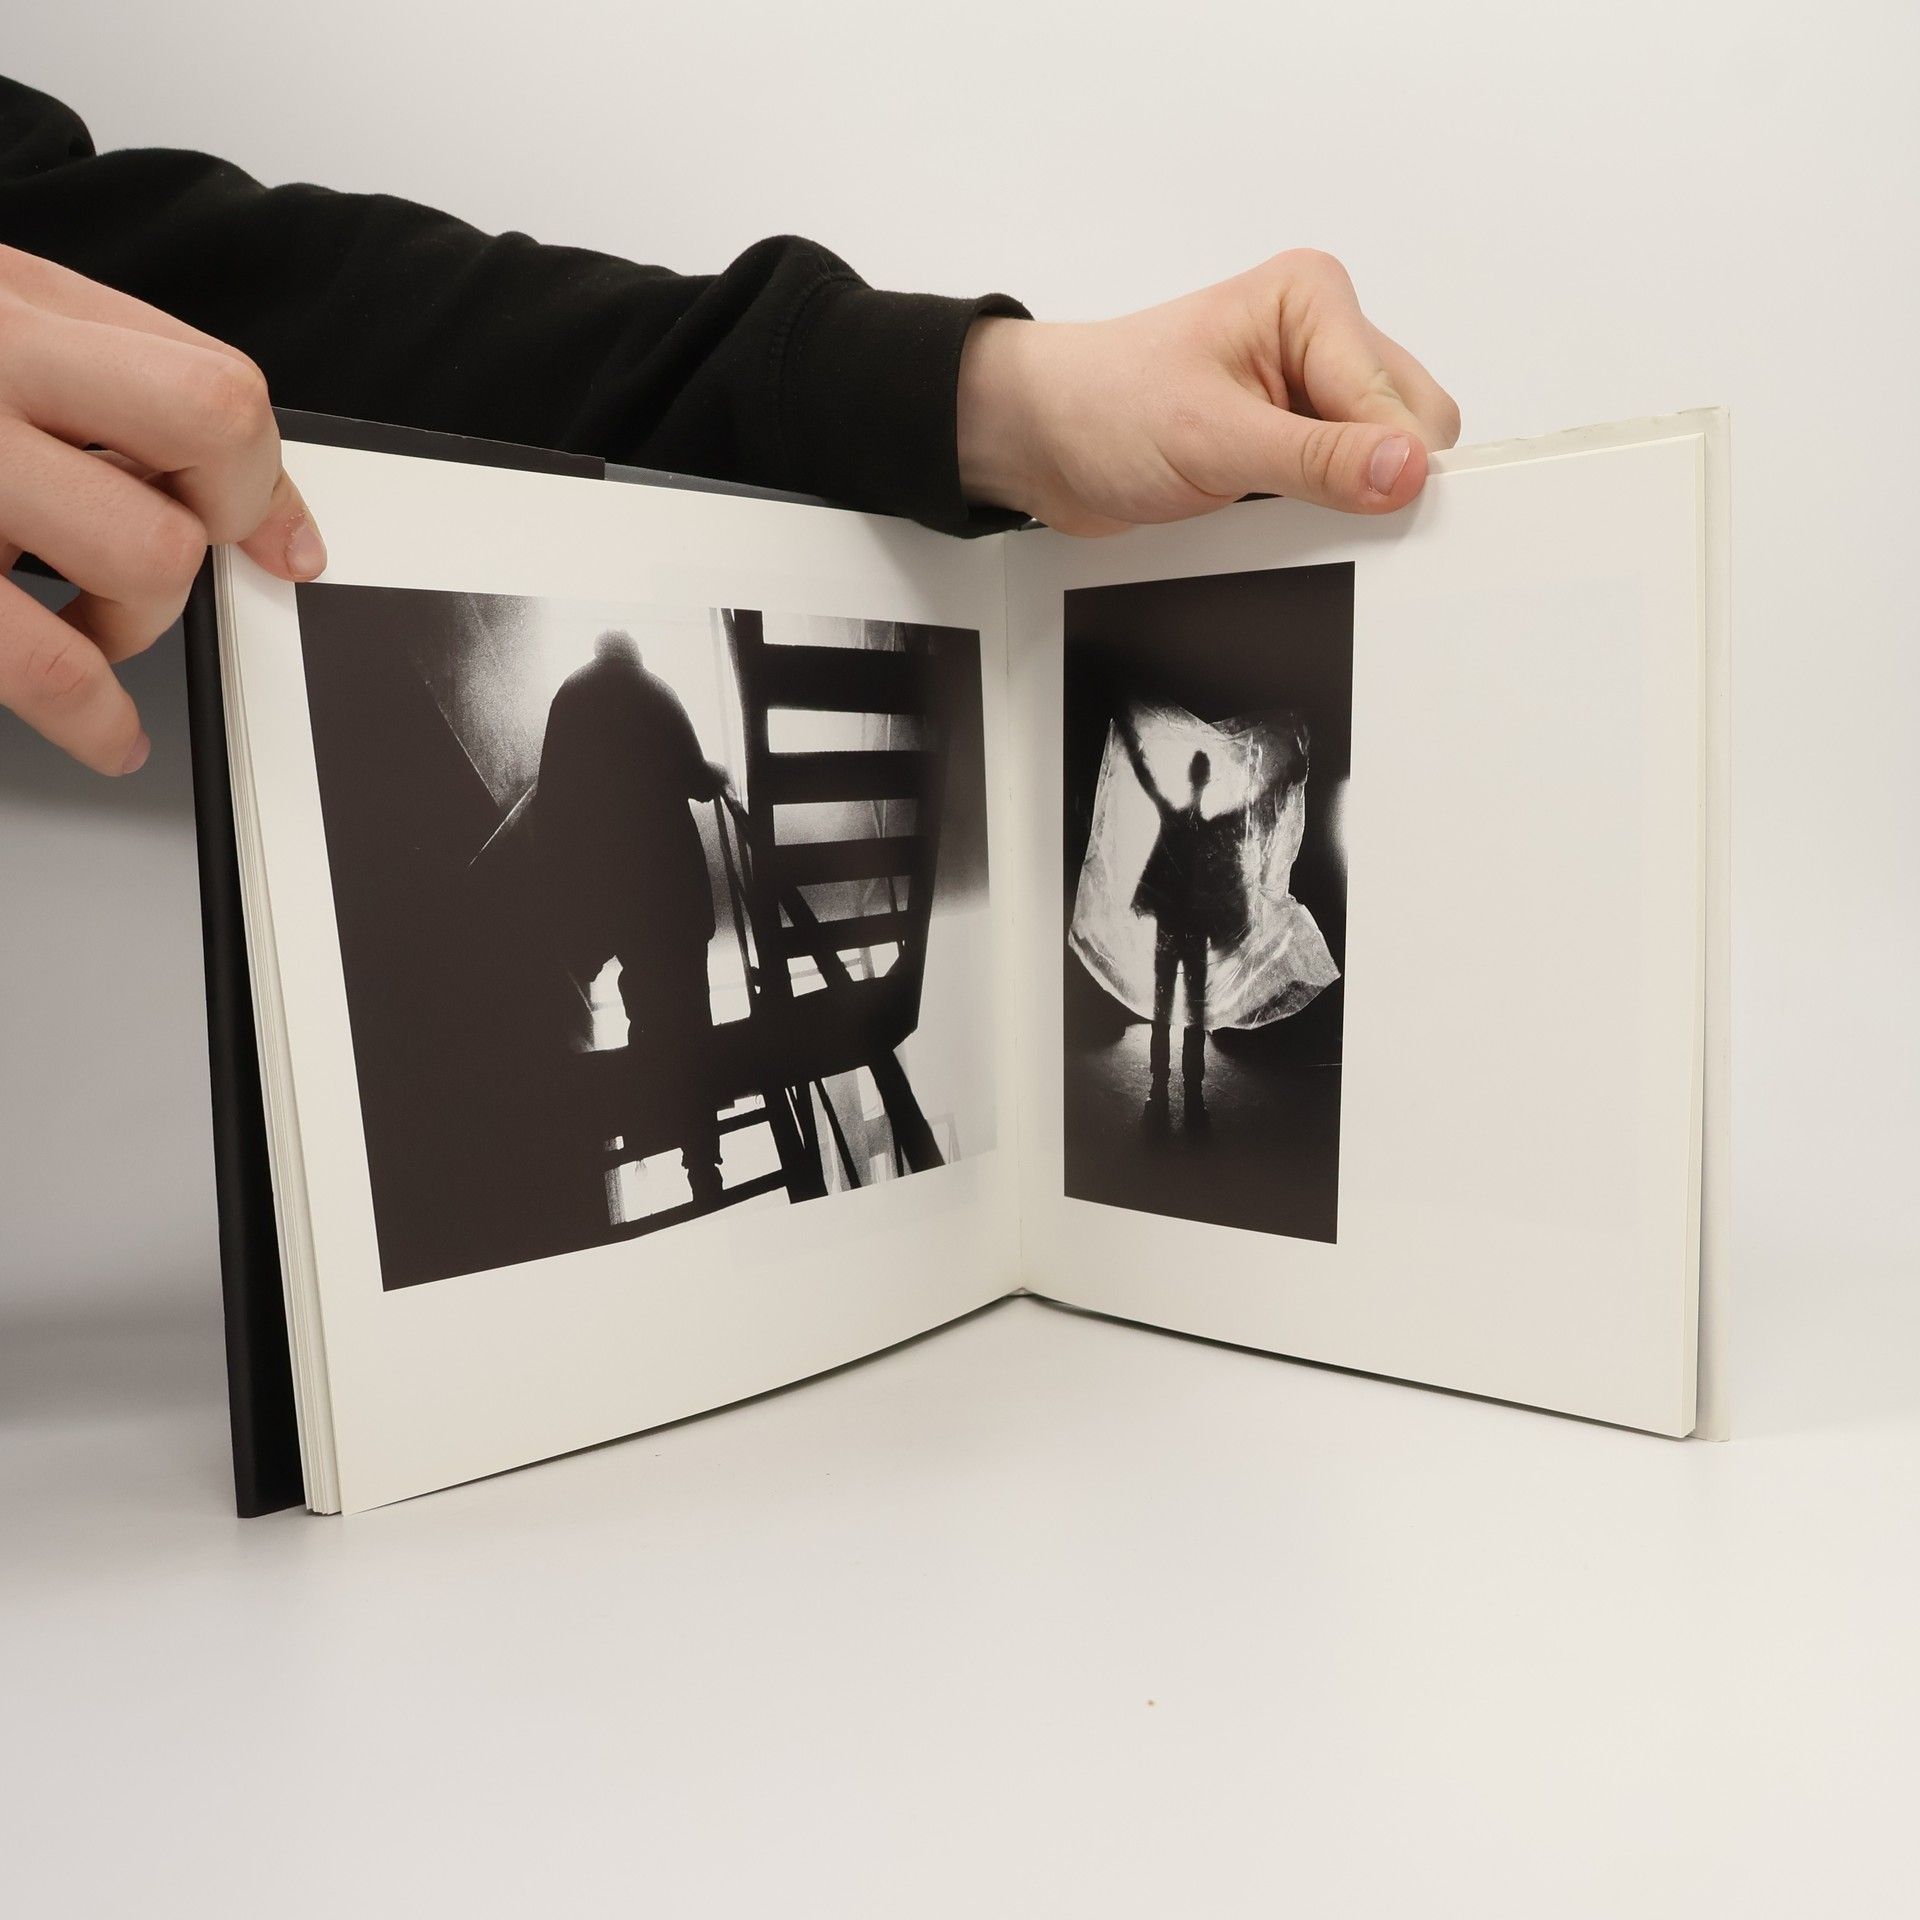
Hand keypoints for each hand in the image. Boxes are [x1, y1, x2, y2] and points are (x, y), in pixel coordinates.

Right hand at [0, 245, 326, 774]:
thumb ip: (97, 376)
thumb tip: (252, 502)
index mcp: (3, 302)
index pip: (210, 378)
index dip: (261, 473)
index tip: (274, 537)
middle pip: (207, 427)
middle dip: (217, 515)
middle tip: (175, 563)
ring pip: (143, 549)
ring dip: (139, 618)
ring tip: (87, 628)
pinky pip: (38, 657)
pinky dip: (95, 717)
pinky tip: (106, 736)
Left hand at [956, 250, 1458, 533]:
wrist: (1041, 442)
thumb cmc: (1104, 410)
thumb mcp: (1214, 440)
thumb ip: (1318, 460)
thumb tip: (1405, 470)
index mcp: (1313, 301)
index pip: (1402, 401)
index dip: (1389, 466)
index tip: (1364, 511)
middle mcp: (1321, 337)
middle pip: (1411, 430)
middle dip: (1370, 481)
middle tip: (1298, 507)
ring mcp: (1308, 391)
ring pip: (1382, 464)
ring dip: (1342, 502)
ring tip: (1266, 502)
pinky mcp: (1291, 438)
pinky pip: (1342, 487)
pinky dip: (1319, 514)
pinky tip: (1267, 513)